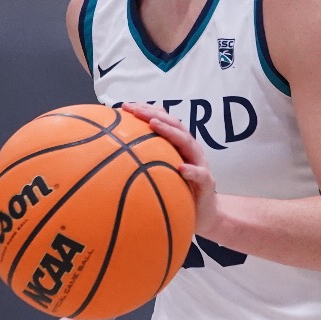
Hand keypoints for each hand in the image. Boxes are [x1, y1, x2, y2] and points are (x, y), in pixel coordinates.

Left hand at [122, 103, 218, 233]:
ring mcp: (200, 164)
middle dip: (154, 114)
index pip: (163, 122)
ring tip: (154, 125)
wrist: (204, 213)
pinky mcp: (207, 182)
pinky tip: (181, 168)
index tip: (124, 106)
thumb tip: (113, 155)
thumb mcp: (160, 173)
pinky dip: (192, 170)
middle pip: (174, 125)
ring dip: (171, 132)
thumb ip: (144, 162)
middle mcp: (190, 150)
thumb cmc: (178, 191)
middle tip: (135, 110)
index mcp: (178, 145)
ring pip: (188, 143)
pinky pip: (200, 175)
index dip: (145, 111)